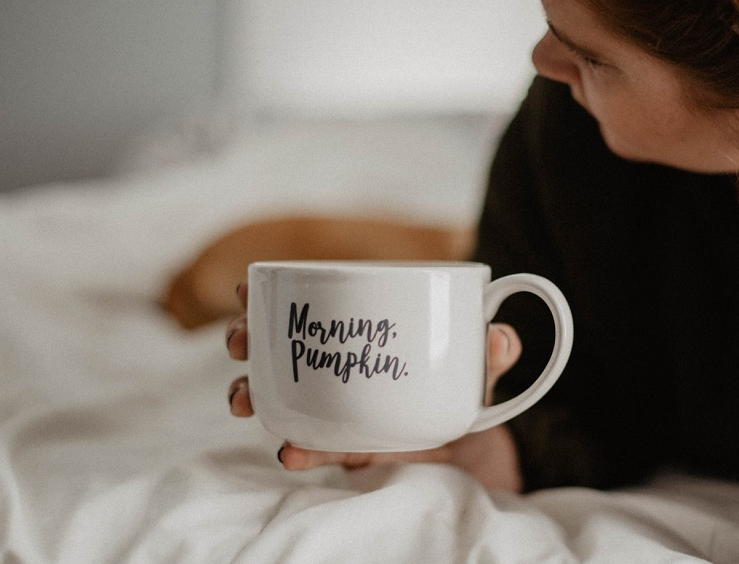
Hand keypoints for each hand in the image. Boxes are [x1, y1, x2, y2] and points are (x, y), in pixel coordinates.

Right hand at [225, 282, 525, 491]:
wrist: (479, 448)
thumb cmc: (465, 388)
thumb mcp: (480, 363)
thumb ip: (493, 351)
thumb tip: (499, 338)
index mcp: (359, 334)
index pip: (309, 307)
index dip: (271, 297)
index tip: (245, 287)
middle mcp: (337, 370)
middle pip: (279, 349)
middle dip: (247, 341)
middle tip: (239, 339)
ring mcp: (338, 411)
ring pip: (282, 399)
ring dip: (254, 395)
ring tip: (243, 399)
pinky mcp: (351, 450)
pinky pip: (320, 448)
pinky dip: (302, 449)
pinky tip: (288, 449)